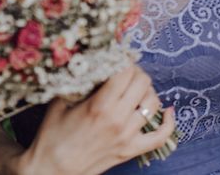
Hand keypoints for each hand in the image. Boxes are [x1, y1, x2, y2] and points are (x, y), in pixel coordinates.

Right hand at [16, 64, 175, 174]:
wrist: (51, 171)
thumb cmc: (52, 136)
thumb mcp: (60, 102)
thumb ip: (77, 80)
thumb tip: (88, 59)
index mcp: (100, 105)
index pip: (125, 71)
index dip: (123, 60)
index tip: (118, 57)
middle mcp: (118, 119)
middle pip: (142, 82)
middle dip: (135, 72)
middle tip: (125, 72)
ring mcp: (127, 136)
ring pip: (153, 103)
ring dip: (147, 91)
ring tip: (137, 88)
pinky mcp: (131, 150)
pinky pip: (160, 136)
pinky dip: (168, 122)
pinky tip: (168, 111)